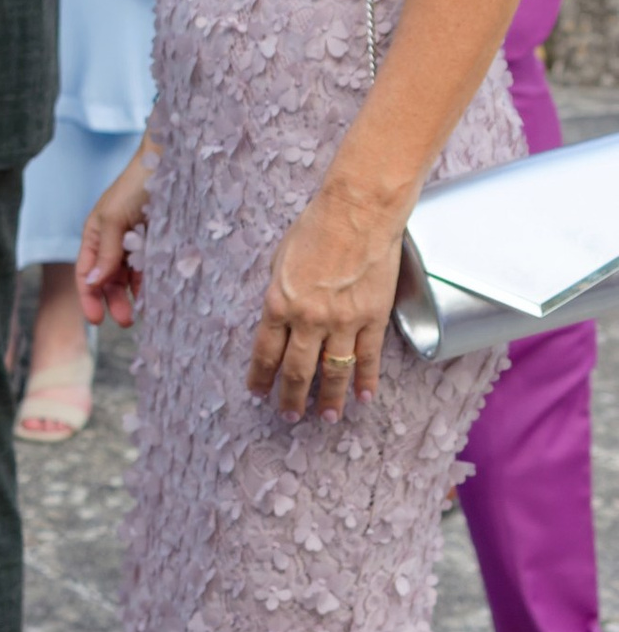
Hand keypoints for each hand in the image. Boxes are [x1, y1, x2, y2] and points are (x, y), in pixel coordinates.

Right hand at [78, 139, 154, 328]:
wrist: (169, 163)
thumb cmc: (135, 186)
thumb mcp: (115, 219)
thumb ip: (105, 252)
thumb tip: (92, 282)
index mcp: (95, 234)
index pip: (86, 272)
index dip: (88, 296)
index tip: (96, 320)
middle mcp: (112, 241)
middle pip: (107, 279)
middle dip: (113, 301)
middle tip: (126, 321)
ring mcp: (134, 242)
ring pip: (128, 277)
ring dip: (131, 296)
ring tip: (141, 313)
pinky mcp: (155, 242)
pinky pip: (149, 268)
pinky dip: (149, 283)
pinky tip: (153, 295)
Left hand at [248, 179, 404, 418]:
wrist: (357, 214)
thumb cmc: (315, 229)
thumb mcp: (280, 262)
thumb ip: (280, 296)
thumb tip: (280, 322)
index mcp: (279, 304)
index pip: (266, 353)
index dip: (262, 377)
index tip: (259, 393)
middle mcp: (308, 320)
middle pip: (298, 371)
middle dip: (291, 398)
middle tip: (289, 416)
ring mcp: (343, 323)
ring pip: (334, 372)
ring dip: (329, 399)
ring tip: (326, 417)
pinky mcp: (372, 319)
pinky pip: (367, 358)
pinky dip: (366, 381)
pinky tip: (364, 398)